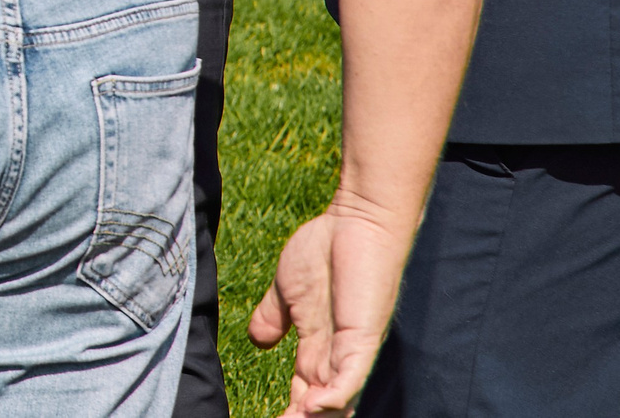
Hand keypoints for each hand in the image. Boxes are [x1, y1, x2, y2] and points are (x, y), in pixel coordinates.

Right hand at [248, 200, 418, 415]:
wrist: (357, 220)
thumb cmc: (325, 249)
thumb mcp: (287, 290)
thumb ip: (272, 317)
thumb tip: (256, 342)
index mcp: (318, 349)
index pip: (304, 395)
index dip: (289, 413)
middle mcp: (338, 357)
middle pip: (321, 407)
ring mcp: (352, 350)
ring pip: (338, 400)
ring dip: (315, 417)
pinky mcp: (363, 337)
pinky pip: (351, 377)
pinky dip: (335, 397)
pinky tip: (315, 406)